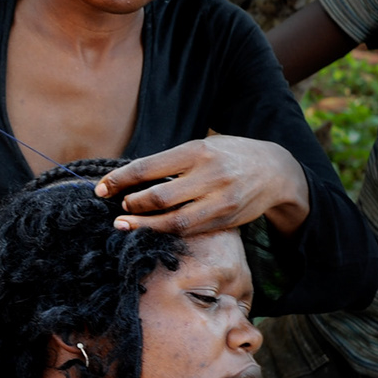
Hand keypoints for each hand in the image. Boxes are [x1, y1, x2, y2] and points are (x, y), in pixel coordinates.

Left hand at [95, 136, 310, 237]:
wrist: (276, 171)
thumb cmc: (230, 154)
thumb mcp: (202, 146)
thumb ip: (171, 162)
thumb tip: (129, 178)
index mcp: (197, 151)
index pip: (147, 168)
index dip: (119, 180)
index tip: (101, 188)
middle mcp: (209, 176)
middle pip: (158, 197)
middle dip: (131, 204)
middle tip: (119, 205)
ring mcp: (219, 201)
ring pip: (173, 222)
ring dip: (143, 225)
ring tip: (124, 224)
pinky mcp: (224, 220)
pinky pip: (188, 231)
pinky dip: (164, 232)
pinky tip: (150, 230)